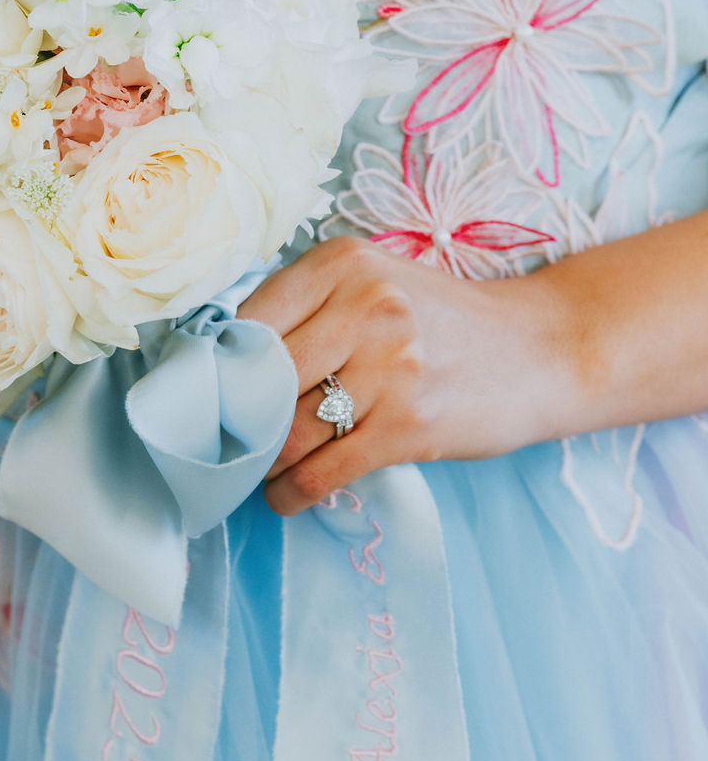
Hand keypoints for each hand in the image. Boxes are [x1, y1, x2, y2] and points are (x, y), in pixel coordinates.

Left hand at [238, 235, 577, 514]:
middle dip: (239, 422)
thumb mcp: (379, 285)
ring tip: (258, 470)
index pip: (249, 321)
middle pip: (262, 381)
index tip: (215, 394)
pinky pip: (321, 472)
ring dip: (263, 463)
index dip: (223, 368)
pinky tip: (285, 496)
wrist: (544, 351)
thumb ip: (311, 309)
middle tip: (229, 442)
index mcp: (345, 264)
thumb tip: (227, 364)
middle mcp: (366, 307)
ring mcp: (390, 368)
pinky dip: (291, 493)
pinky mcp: (408, 427)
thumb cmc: (447, 322)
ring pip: (287, 433)